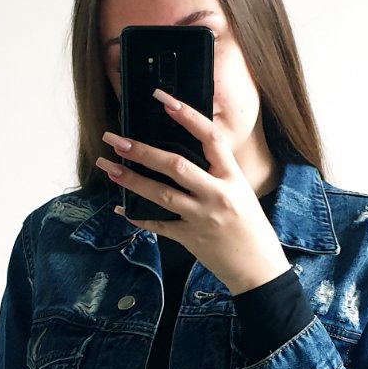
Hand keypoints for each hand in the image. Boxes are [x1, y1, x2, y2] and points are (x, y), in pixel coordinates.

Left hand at [95, 90, 291, 295]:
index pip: (211, 138)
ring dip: (131, 180)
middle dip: (142, 151)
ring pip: (161, 194)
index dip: (188, 116)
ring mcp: (202, 218)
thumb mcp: (241, 192)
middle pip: (176, 165)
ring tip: (109, 167)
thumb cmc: (251, 228)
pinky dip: (138, 217)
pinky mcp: (191, 238)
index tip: (164, 100)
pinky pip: (159, 225)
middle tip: (116, 140)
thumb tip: (182, 155)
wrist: (258, 268)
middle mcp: (217, 195)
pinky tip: (121, 208)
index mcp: (232, 178)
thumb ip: (216, 174)